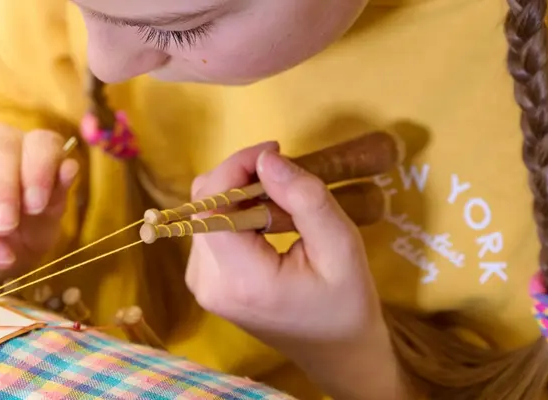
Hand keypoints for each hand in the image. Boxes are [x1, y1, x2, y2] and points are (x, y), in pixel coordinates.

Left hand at [186, 142, 410, 398]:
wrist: (337, 351)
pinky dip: (236, 213)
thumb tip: (267, 159)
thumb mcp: (341, 247)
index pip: (211, 206)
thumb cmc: (345, 301)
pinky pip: (209, 229)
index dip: (236, 167)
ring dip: (240, 195)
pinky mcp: (204, 281)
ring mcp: (202, 284)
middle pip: (203, 205)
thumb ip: (305, 199)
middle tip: (286, 176)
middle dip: (241, 178)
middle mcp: (209, 283)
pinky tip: (268, 223)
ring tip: (283, 205)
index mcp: (241, 280)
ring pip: (205, 212)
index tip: (275, 151)